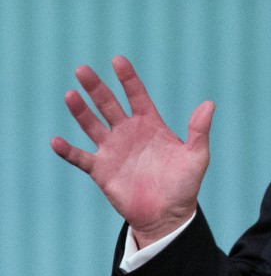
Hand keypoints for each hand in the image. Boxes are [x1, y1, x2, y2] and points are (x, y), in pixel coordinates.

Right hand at [51, 56, 214, 247]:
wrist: (168, 215)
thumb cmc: (184, 184)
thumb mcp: (196, 156)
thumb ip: (199, 130)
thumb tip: (209, 104)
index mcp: (151, 124)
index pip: (137, 96)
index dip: (128, 79)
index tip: (118, 60)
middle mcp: (128, 133)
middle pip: (109, 105)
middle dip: (97, 88)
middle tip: (83, 69)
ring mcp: (113, 150)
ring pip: (92, 125)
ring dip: (80, 112)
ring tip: (71, 95)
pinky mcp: (101, 170)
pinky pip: (80, 158)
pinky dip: (68, 151)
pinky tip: (56, 141)